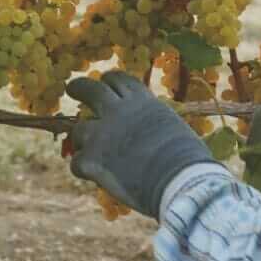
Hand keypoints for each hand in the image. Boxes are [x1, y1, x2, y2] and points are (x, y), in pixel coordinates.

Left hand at [64, 72, 218, 218]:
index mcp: (141, 101)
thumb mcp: (173, 128)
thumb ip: (153, 123)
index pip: (118, 79)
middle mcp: (117, 111)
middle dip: (79, 87)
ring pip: (79, 130)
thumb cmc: (187, 161)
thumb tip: (152, 131)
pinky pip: (76, 163)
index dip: (110, 81)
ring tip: (92, 153)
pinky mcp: (91, 159)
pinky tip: (94, 177)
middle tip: (72, 89)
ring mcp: (101, 134)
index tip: (105, 83)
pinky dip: (84, 169)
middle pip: (88, 89)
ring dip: (84, 141)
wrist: (178, 182)